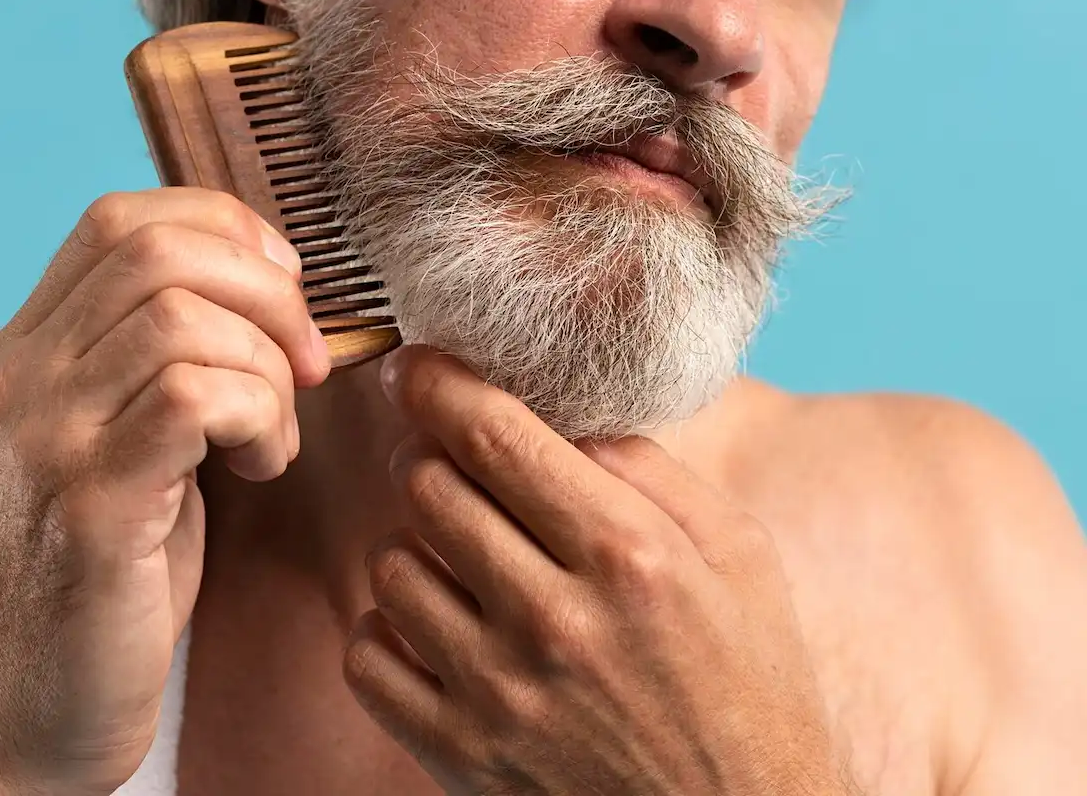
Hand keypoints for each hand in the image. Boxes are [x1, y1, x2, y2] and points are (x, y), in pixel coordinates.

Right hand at [0, 188, 327, 794]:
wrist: (39, 704)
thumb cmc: (115, 570)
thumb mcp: (135, 440)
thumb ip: (174, 360)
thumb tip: (276, 291)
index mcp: (35, 349)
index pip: (124, 218)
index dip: (227, 228)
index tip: (288, 288)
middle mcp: (26, 377)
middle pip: (160, 252)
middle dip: (269, 296)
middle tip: (307, 367)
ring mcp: (48, 437)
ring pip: (185, 319)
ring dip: (270, 373)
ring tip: (274, 442)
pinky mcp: (91, 505)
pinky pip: (195, 398)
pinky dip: (260, 420)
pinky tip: (260, 470)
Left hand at [345, 346, 849, 795]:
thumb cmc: (751, 684)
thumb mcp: (741, 559)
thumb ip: (652, 473)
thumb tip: (562, 415)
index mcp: (629, 555)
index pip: (495, 435)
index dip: (437, 383)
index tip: (414, 366)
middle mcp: (555, 619)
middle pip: (429, 488)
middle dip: (431, 457)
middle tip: (456, 465)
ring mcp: (500, 693)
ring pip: (390, 563)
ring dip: (416, 544)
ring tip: (463, 559)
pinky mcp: (460, 754)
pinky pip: (368, 654)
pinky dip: (389, 627)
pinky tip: (438, 627)